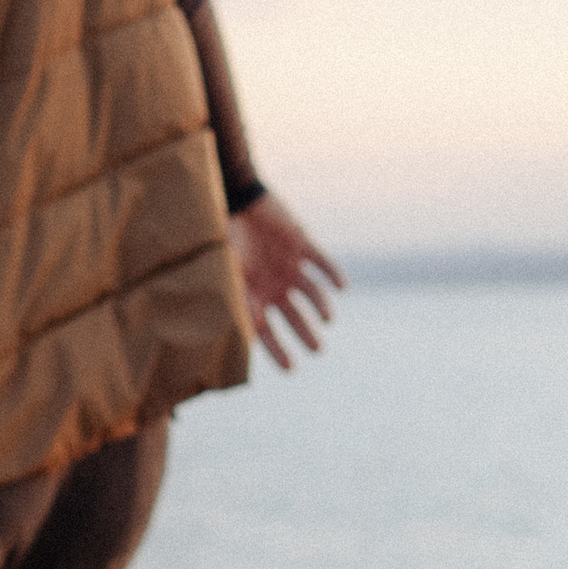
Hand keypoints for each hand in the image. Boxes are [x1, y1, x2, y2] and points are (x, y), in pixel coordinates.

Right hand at [230, 189, 342, 372]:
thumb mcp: (225, 274)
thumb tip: (235, 334)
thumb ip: (233, 300)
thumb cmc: (225, 239)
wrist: (237, 200)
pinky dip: (333, 274)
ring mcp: (291, 266)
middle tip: (316, 350)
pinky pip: (323, 263)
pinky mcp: (303, 244)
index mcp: (255, 296)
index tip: (290, 368)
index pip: (267, 331)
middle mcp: (275, 286)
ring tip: (327, 320)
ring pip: (312, 294)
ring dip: (320, 307)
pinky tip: (341, 288)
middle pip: (295, 317)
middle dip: (306, 335)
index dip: (278, 350)